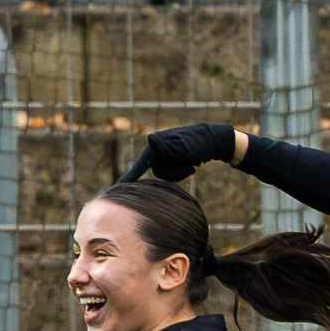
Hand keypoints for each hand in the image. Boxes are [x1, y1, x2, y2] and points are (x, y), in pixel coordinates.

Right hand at [122, 122, 244, 183]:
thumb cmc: (198, 143)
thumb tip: (150, 140)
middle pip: (159, 173)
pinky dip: (183, 171)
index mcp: (155, 146)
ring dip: (181, 173)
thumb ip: (167, 147)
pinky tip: (192, 164)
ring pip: (166, 175)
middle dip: (176, 173)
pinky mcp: (170, 161)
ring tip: (193, 164)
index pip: (139, 165)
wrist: (212, 141)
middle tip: (192, 167)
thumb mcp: (184, 146)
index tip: (117, 190)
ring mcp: (163, 156)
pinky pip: (172, 174)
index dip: (128, 178)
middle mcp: (156, 151)